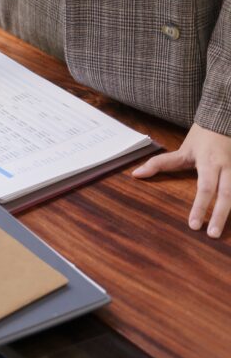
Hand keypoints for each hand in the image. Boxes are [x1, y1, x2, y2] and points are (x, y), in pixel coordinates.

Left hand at [133, 123, 230, 237]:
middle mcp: (228, 167)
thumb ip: (160, 163)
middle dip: (220, 216)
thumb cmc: (202, 138)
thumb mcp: (182, 149)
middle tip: (212, 235)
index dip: (200, 207)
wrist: (225, 122)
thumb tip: (136, 175)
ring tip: (221, 232)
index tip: (193, 225)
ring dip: (230, 214)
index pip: (205, 187)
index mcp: (210, 162)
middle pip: (228, 195)